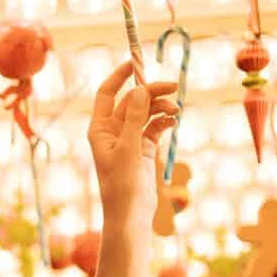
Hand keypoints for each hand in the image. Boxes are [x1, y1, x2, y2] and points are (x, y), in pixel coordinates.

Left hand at [86, 62, 180, 276]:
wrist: (130, 216)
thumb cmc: (122, 186)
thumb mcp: (128, 149)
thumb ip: (135, 118)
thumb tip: (140, 90)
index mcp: (99, 129)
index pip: (107, 93)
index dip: (120, 76)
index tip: (136, 61)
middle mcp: (112, 131)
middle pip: (132, 101)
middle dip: (151, 92)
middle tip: (173, 87)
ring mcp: (129, 139)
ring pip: (146, 112)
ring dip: (161, 107)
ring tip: (176, 110)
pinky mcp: (143, 149)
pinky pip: (155, 126)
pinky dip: (164, 121)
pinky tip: (173, 120)